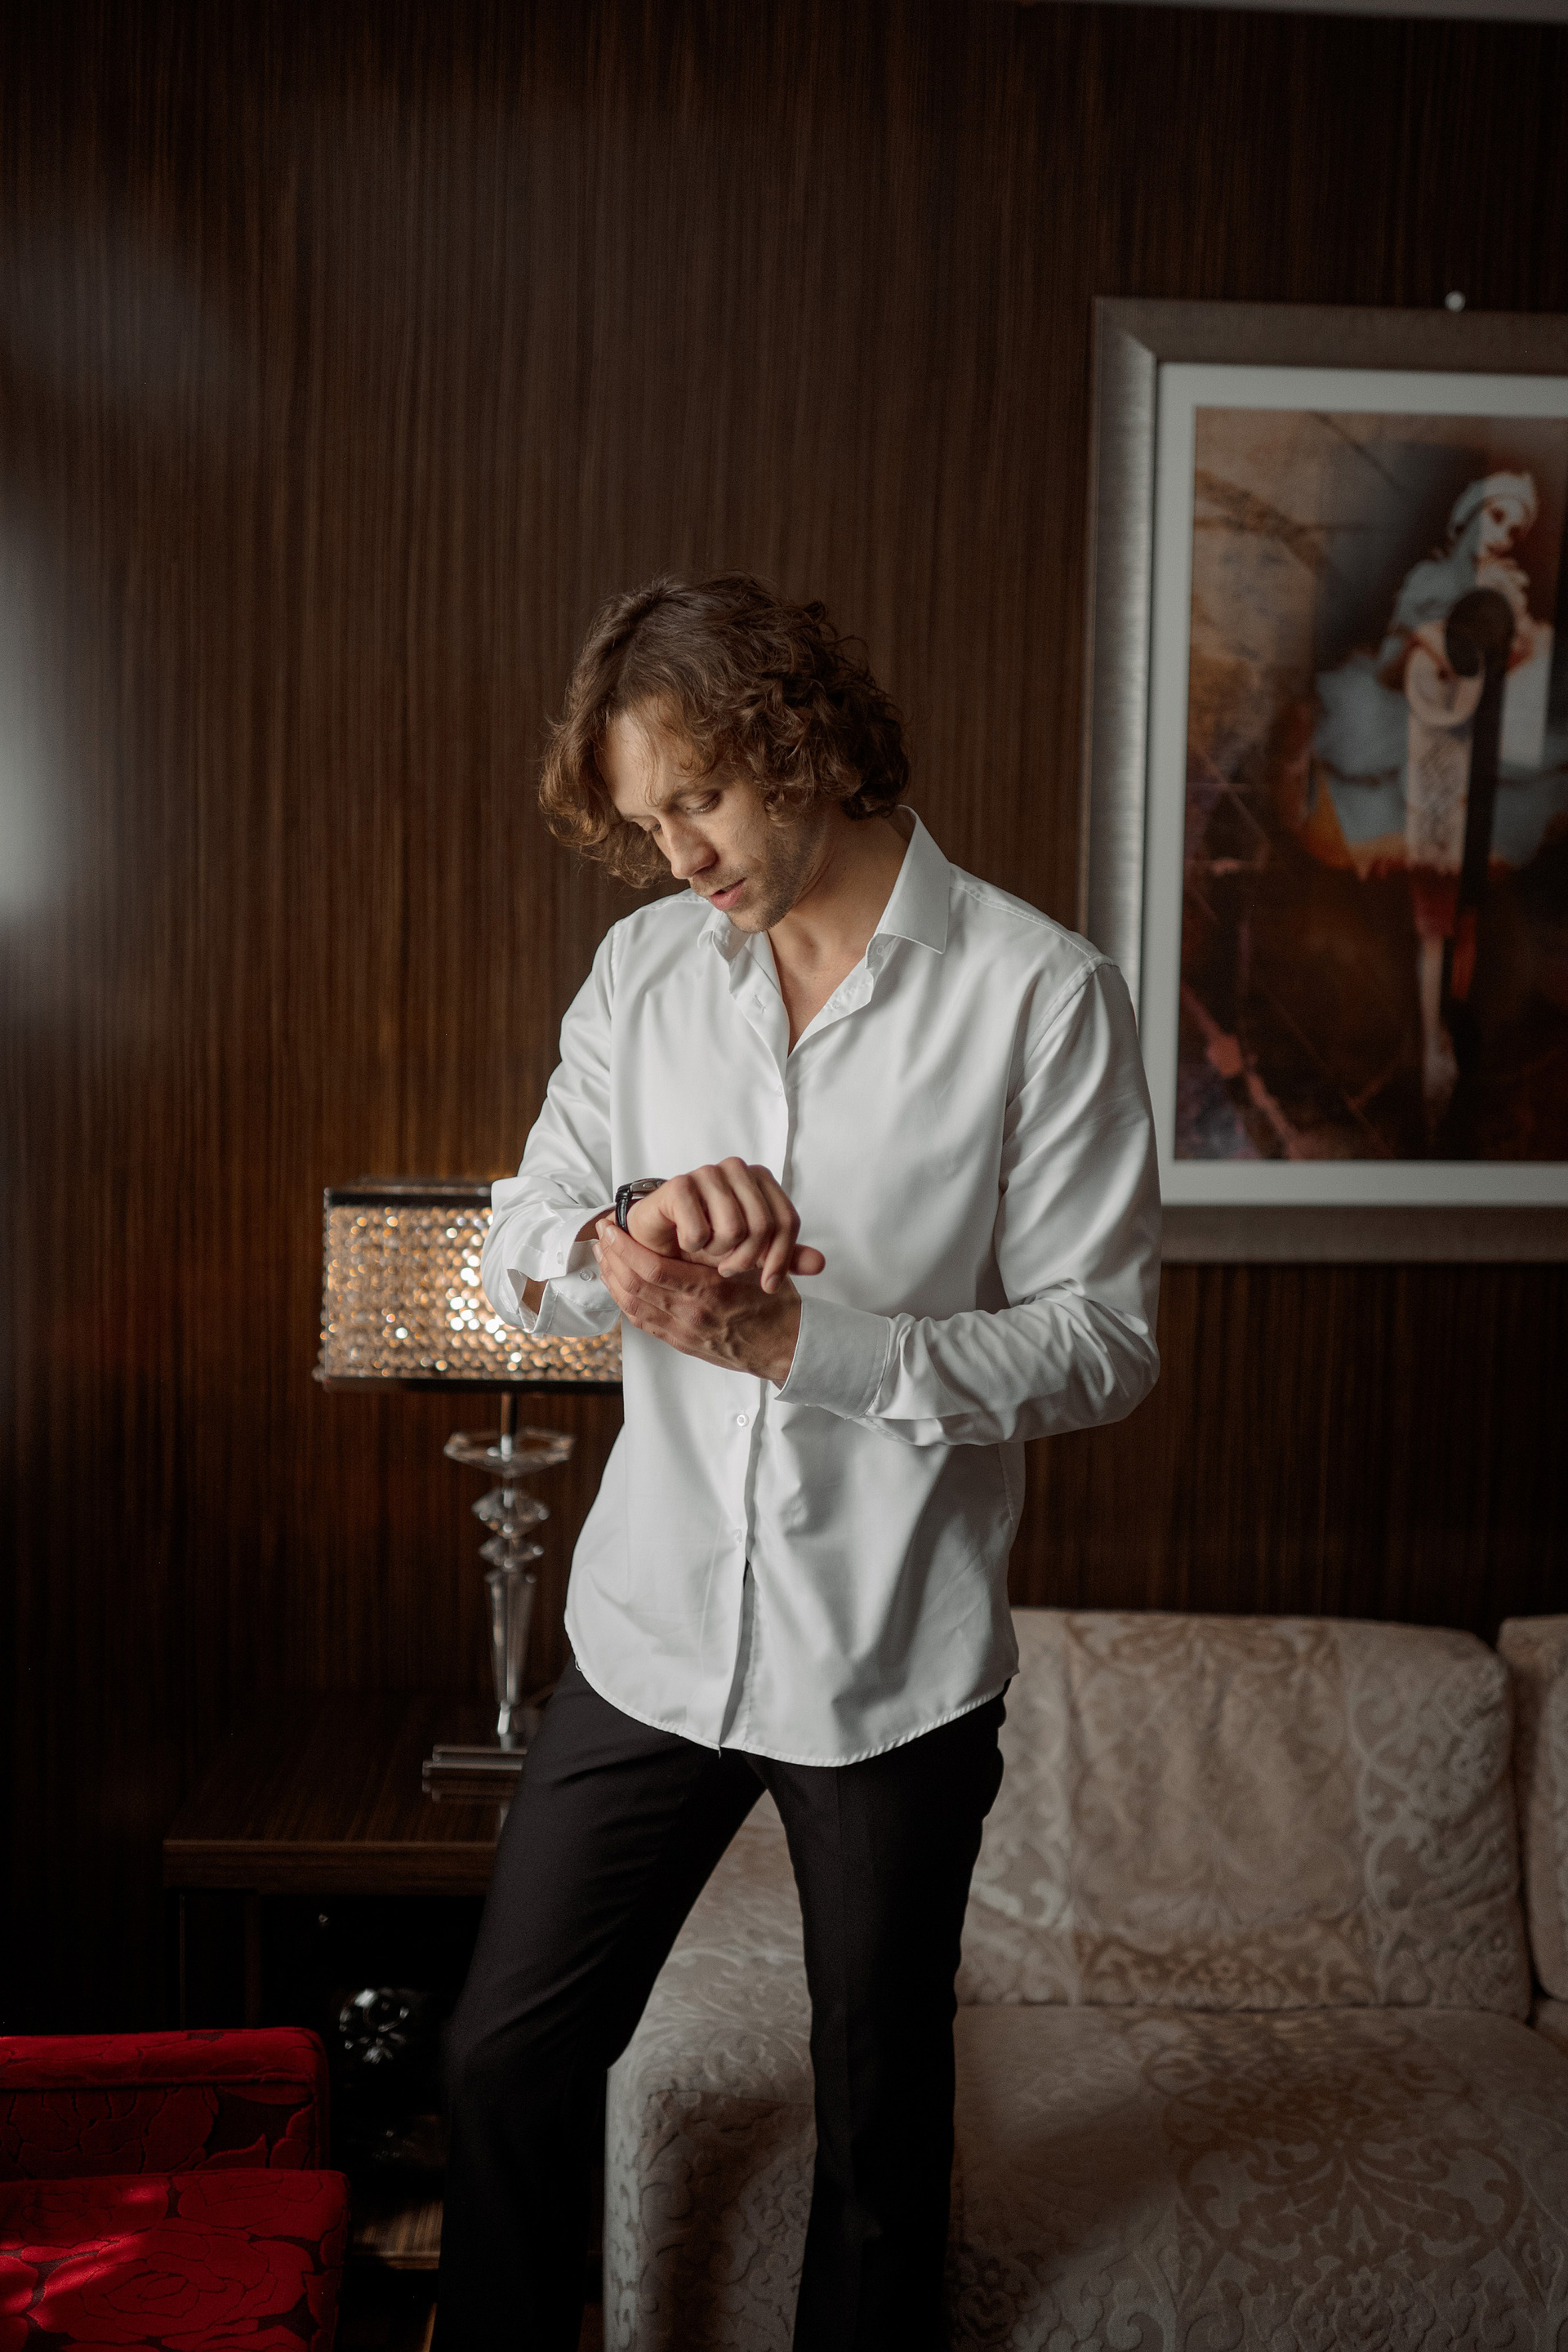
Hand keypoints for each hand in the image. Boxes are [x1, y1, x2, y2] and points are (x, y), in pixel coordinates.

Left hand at [593, 1220, 801, 1385]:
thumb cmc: (772, 1302)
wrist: (782, 1346)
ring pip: (632, 1304)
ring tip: (603, 1255)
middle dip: (612, 1258)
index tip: (613, 1228)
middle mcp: (691, 1313)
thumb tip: (695, 1217)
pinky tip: (616, 1281)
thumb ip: (728, 1245)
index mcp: (710, 1289)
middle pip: (634, 1285)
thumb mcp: (756, 1264)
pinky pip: (640, 1321)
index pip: (653, 1267)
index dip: (625, 1247)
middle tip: (601, 1236)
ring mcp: (683, 1331)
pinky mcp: (679, 1343)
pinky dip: (623, 1299)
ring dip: (612, 1277)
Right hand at [626, 1160, 825, 1295]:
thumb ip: (785, 1255)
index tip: (768, 1284)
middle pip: (764, 1225)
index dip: (781, 1258)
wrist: (659, 1238)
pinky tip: (688, 1243)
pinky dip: (695, 1246)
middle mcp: (736, 1168)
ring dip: (720, 1253)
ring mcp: (707, 1173)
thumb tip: (819, 1264)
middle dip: (748, 1259)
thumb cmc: (707, 1241)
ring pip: (734, 1228)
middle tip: (730, 1270)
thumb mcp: (751, 1252)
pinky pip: (700, 1229)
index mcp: (759, 1178)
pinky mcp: (679, 1185)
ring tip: (709, 1253)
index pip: (788, 1220)